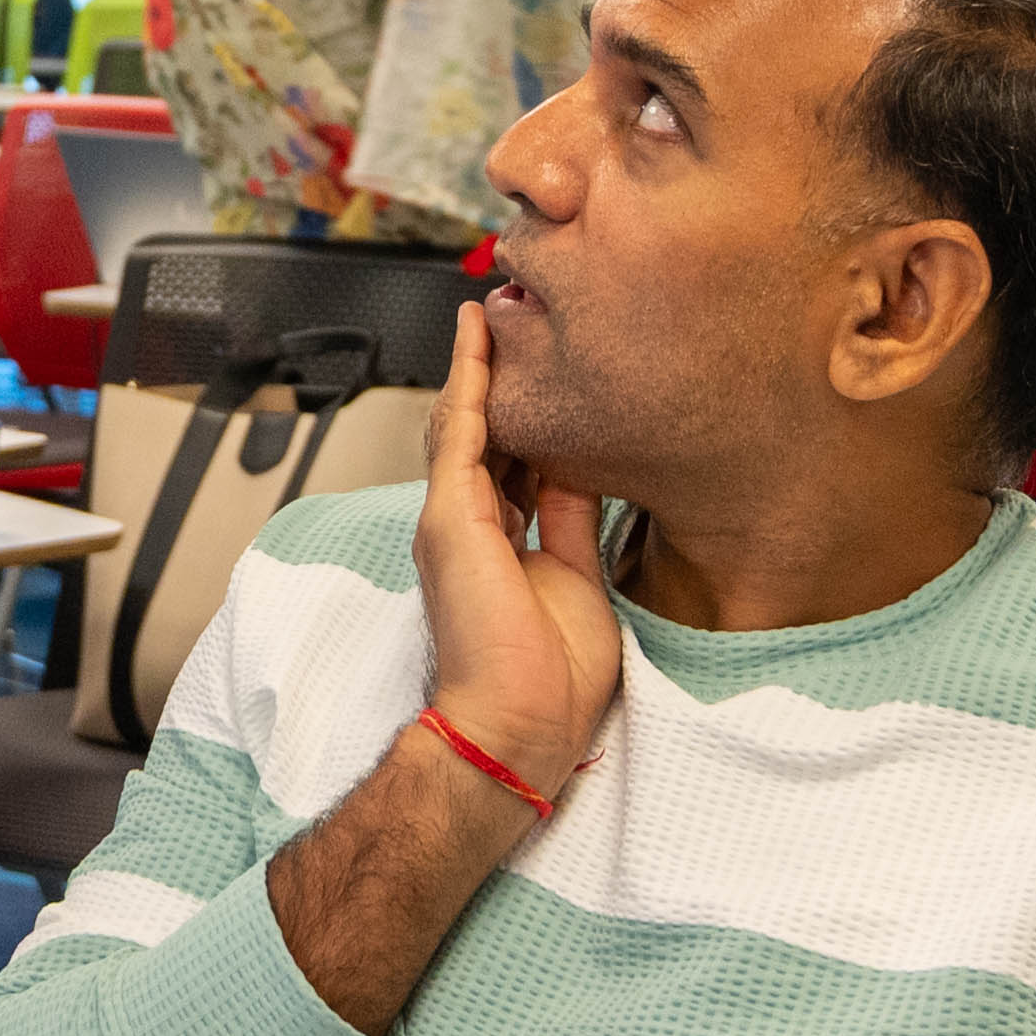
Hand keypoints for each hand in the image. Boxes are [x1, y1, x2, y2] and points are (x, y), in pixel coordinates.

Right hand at [416, 305, 620, 796]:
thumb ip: (574, 519)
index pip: (514, 462)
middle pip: (484, 434)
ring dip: (478, 365)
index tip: (551, 375)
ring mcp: (455, 518)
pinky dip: (468, 380)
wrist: (523, 724)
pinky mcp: (451, 516)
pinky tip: (477, 337)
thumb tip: (585, 468)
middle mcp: (470, 524)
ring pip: (465, 423)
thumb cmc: (553, 680)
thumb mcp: (579, 577)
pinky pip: (459, 432)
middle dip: (498, 379)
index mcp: (501, 543)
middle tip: (515, 321)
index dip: (529, 415)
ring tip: (490, 311)